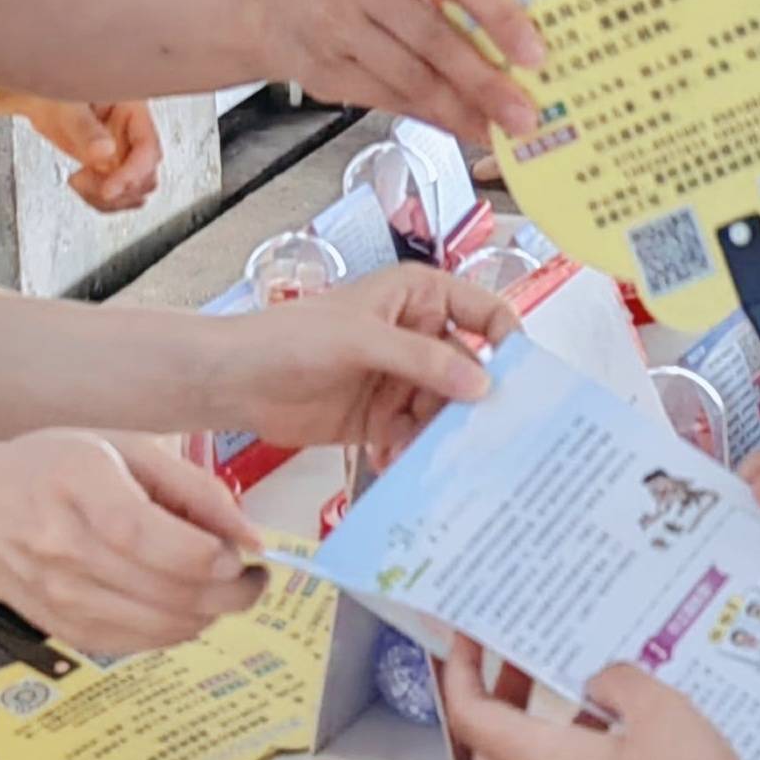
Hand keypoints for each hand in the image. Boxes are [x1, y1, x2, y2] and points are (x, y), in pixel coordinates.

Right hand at [0, 431, 262, 655]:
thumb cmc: (54, 471)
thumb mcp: (123, 449)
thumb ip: (192, 487)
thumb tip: (249, 535)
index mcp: (78, 485)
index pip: (145, 535)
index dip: (207, 553)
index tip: (244, 552)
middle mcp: (64, 547)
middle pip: (167, 590)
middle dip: (231, 591)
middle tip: (251, 574)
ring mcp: (63, 598)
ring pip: (164, 626)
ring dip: (211, 612)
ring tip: (220, 585)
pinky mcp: (68, 631)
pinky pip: (144, 644)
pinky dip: (179, 627)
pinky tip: (182, 600)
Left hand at [11, 96, 163, 211]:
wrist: (39, 100)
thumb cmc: (54, 91)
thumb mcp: (68, 106)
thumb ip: (85, 128)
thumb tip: (105, 150)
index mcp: (132, 110)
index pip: (146, 147)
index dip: (132, 173)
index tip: (109, 189)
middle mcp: (131, 134)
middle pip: (146, 174)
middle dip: (120, 188)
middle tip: (91, 184)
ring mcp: (120, 153)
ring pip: (134, 189)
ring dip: (110, 198)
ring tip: (81, 182)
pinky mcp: (108, 167)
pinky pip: (116, 194)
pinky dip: (100, 200)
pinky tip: (80, 186)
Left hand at [203, 261, 513, 460]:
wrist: (236, 381)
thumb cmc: (291, 338)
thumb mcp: (362, 340)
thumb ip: (423, 360)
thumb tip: (482, 386)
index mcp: (419, 297)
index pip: (483, 312)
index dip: (507, 341)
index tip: (523, 379)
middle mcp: (418, 336)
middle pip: (470, 370)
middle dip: (473, 403)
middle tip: (481, 437)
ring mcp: (401, 379)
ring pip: (445, 410)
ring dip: (440, 435)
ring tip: (428, 455)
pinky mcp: (383, 418)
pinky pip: (415, 437)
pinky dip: (412, 452)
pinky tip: (396, 463)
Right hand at [266, 0, 546, 139]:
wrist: (285, 8)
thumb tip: (521, 49)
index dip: (499, 14)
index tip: (534, 52)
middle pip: (434, 36)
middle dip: (485, 81)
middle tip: (523, 113)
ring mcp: (339, 25)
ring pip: (411, 78)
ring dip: (461, 111)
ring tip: (497, 130)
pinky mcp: (327, 68)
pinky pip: (390, 100)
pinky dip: (432, 118)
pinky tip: (460, 126)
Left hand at [438, 647, 759, 759]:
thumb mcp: (666, 714)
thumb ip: (622, 684)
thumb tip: (595, 684)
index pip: (472, 717)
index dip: (461, 672)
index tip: (471, 638)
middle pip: (493, 754)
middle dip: (500, 703)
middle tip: (531, 666)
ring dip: (547, 741)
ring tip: (597, 706)